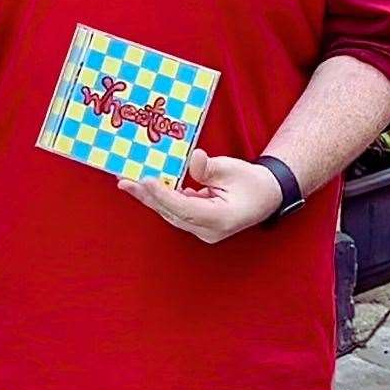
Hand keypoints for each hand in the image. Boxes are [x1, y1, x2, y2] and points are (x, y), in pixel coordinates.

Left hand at [117, 149, 282, 243]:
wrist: (265, 196)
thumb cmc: (251, 182)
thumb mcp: (234, 169)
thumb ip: (210, 168)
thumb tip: (193, 159)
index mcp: (222, 219)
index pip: (186, 209)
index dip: (164, 195)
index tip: (146, 180)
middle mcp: (209, 231)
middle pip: (172, 213)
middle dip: (147, 196)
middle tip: (124, 181)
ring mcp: (202, 231)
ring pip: (170, 214)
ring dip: (149, 197)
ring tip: (127, 182)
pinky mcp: (197, 224)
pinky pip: (175, 211)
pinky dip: (160, 198)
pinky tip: (143, 185)